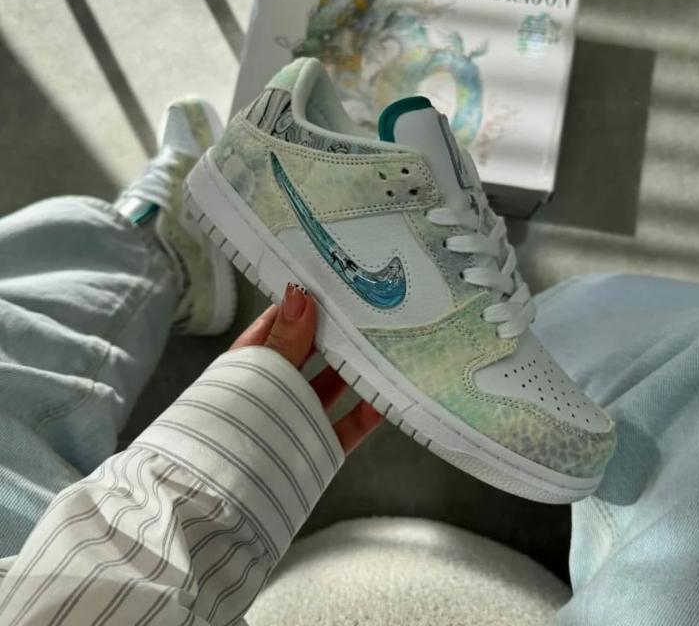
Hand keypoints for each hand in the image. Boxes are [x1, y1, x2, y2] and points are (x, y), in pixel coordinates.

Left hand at [229, 283, 383, 453]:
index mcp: (251, 366)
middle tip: (369, 308)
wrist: (220, 503)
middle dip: (335, 334)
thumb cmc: (231, 427)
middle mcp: (275, 390)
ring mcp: (298, 419)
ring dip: (355, 368)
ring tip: (384, 342)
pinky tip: (389, 394)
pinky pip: (348, 424)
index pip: (279, 326)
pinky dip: (369, 410)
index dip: (303, 305)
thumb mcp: (259, 374)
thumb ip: (285, 340)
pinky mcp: (318, 447)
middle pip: (311, 354)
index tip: (333, 284)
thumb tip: (300, 293)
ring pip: (332, 387)